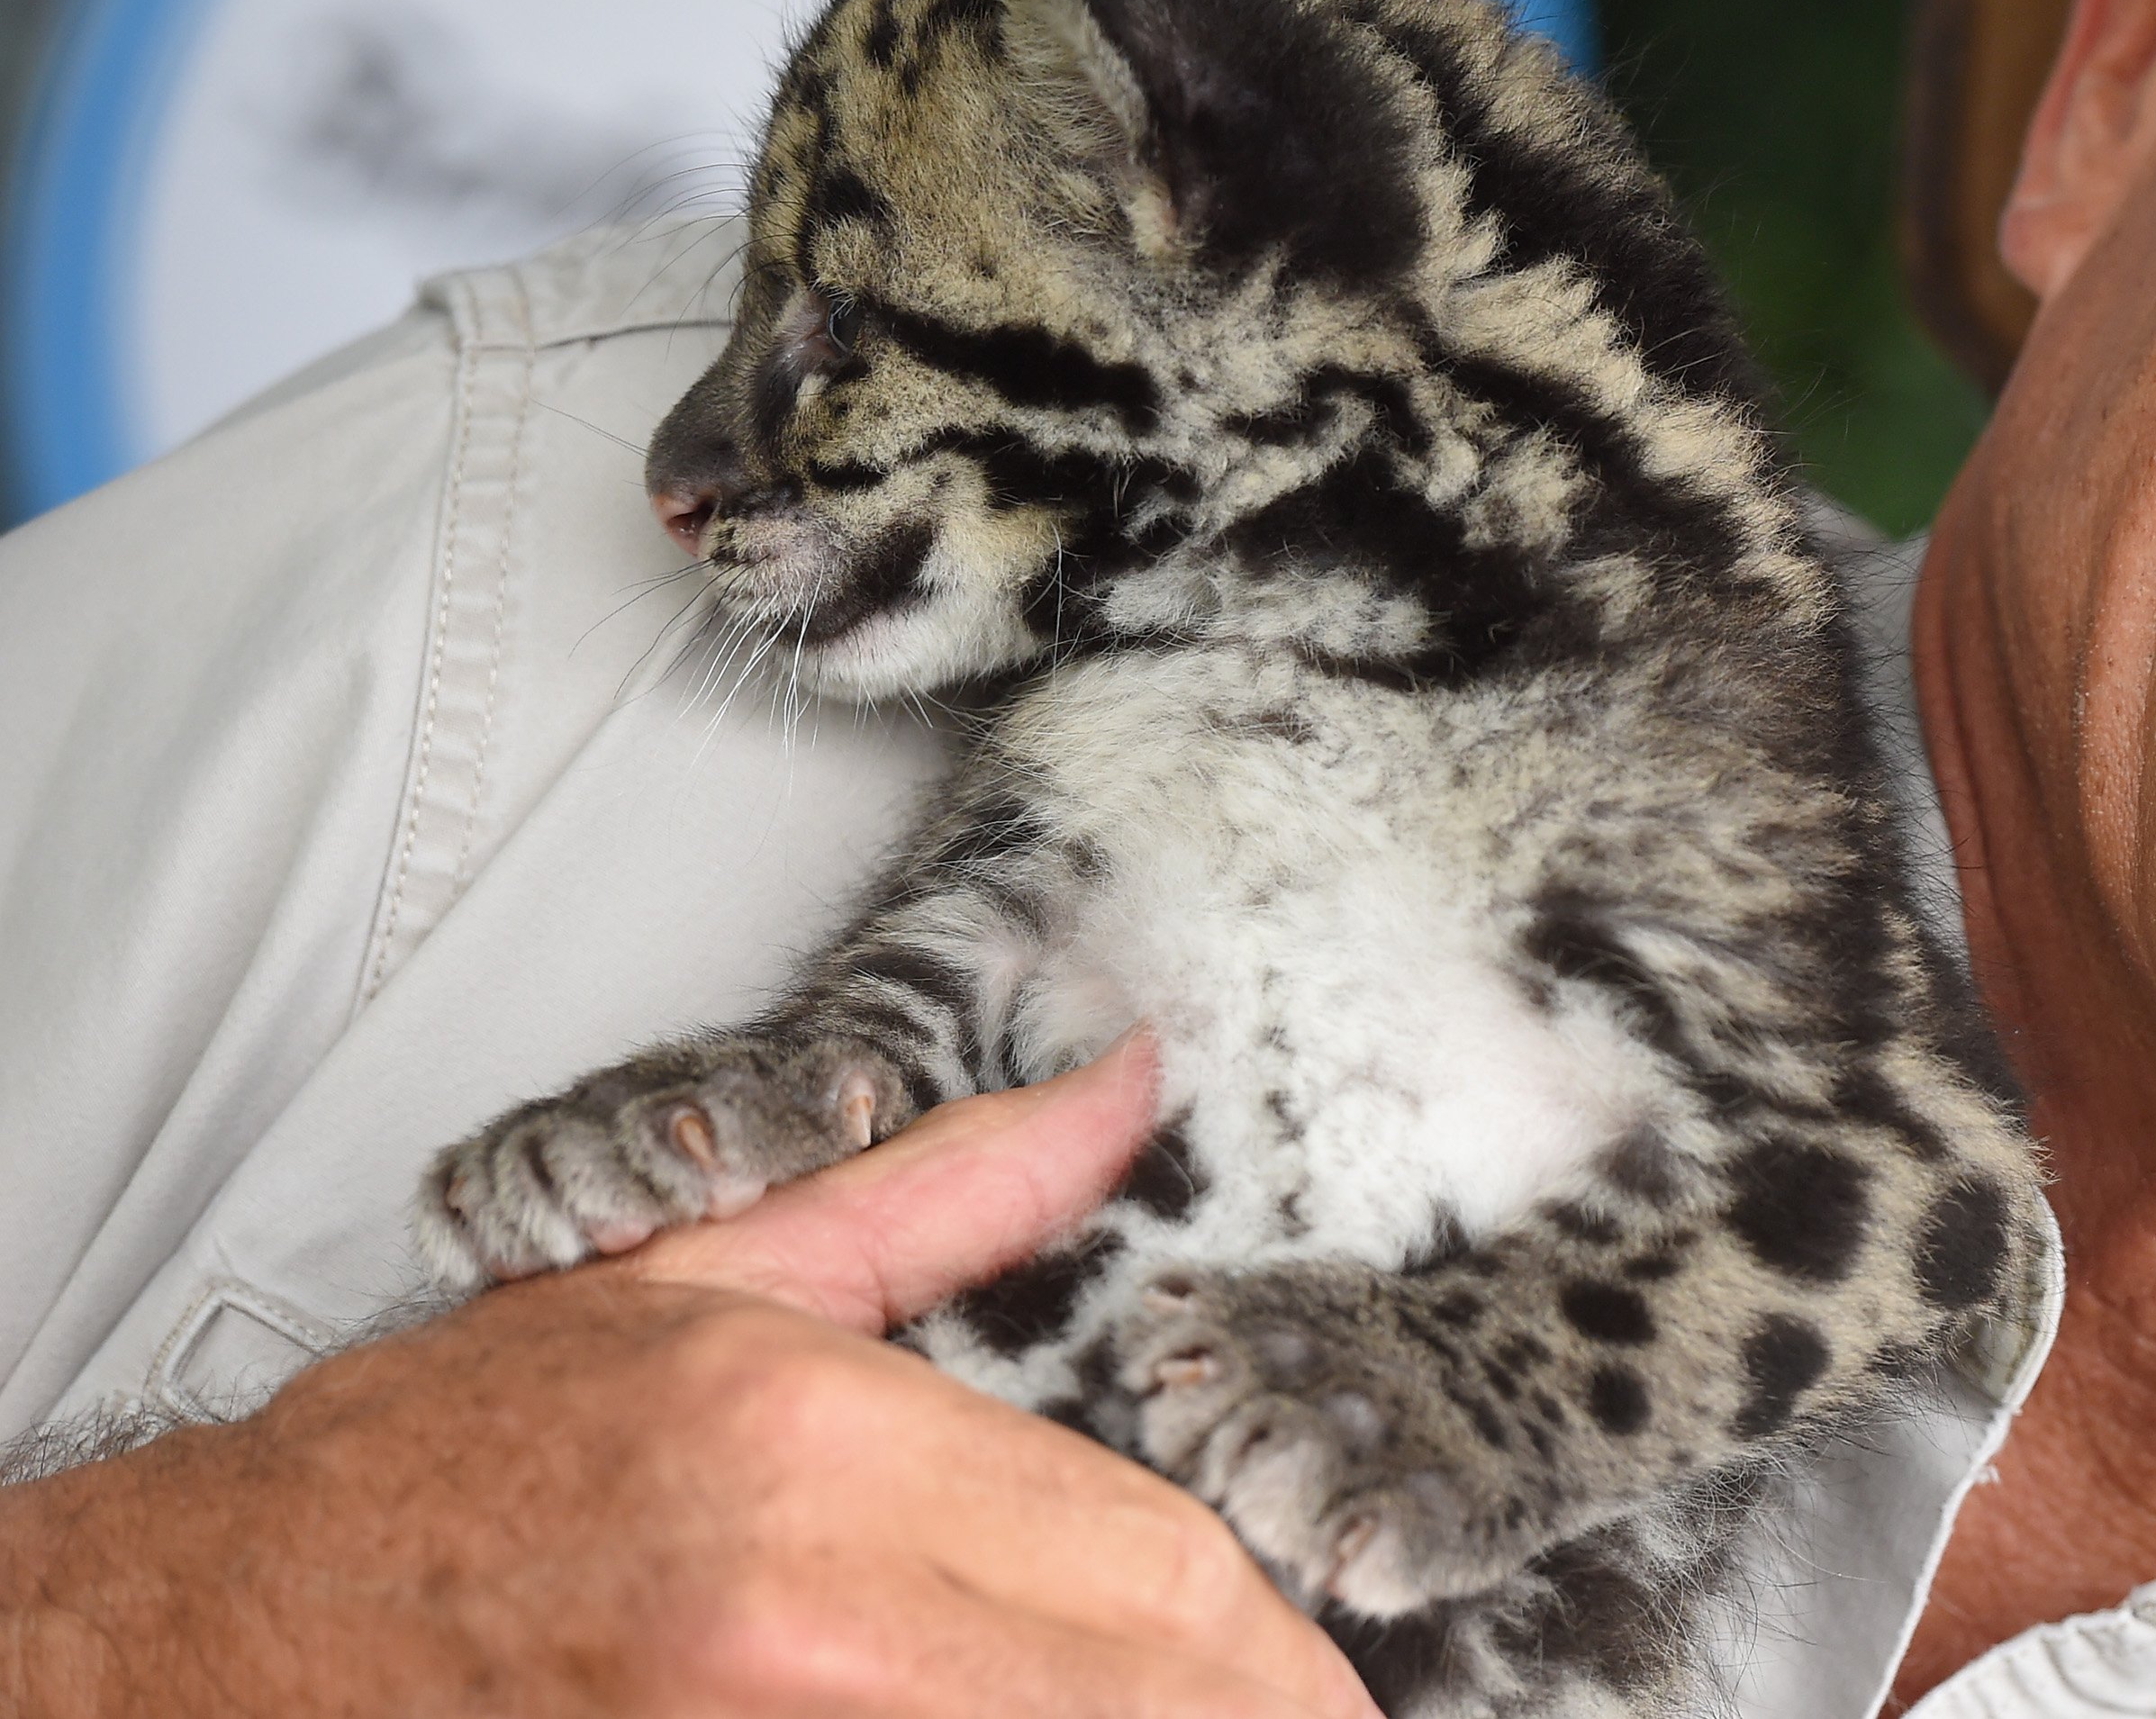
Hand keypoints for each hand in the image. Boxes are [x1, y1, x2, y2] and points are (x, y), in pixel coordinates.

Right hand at [0, 1039, 1377, 1716]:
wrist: (229, 1625)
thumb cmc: (458, 1466)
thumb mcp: (715, 1276)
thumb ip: (949, 1194)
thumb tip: (1122, 1085)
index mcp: (823, 1451)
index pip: (1155, 1570)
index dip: (1279, 1655)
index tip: (1338, 1693)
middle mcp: (803, 1615)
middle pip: (1137, 1692)